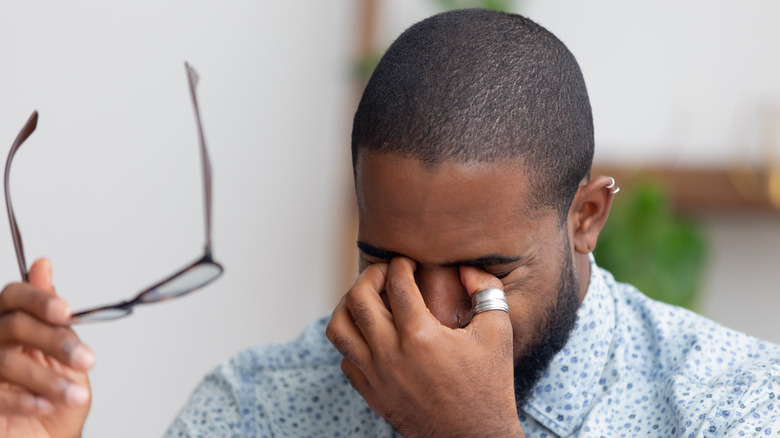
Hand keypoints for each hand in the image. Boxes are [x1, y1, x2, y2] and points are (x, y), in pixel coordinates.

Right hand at [0, 258, 93, 436]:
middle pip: (13, 325)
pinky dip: (27, 399)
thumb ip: (54, 317)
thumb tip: (42, 265)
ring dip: (47, 379)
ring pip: (6, 361)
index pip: (13, 296)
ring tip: (75, 394)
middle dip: (55, 341)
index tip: (66, 312)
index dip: (38, 299)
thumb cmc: (58, 397)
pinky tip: (48, 404)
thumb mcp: (66, 356)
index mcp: (14, 324)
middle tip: (86, 360)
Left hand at [327, 257, 523, 436]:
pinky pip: (346, 358)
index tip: (407, 262)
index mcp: (421, 336)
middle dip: (370, 275)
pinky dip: (353, 341)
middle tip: (385, 273)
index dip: (400, 264)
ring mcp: (376, 376)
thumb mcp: (497, 332)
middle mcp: (391, 354)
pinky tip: (373, 335)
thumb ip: (486, 290)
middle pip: (358, 298)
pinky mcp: (371, 393)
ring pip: (339, 327)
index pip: (396, 283)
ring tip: (368, 299)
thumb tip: (465, 266)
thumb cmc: (489, 386)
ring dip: (349, 306)